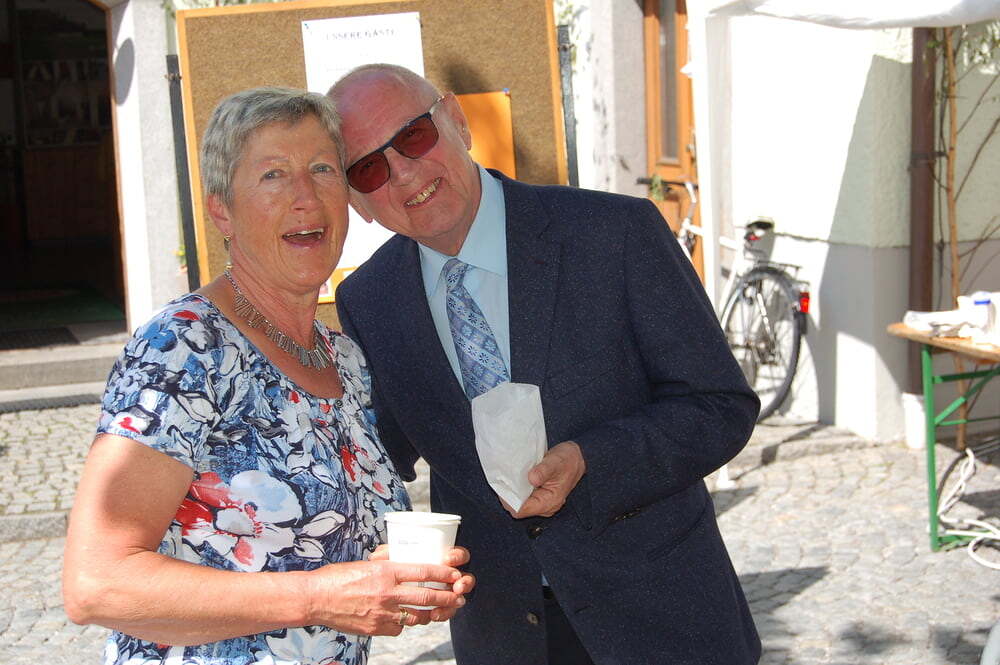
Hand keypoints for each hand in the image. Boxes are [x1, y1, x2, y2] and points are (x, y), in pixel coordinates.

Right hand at [306, 553, 471, 635]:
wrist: (316, 599)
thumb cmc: (338, 577)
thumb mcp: (367, 563)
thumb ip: (387, 562)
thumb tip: (403, 557)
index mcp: (386, 572)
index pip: (423, 572)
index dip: (444, 574)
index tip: (455, 575)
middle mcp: (387, 592)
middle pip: (426, 597)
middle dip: (447, 598)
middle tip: (458, 598)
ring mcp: (382, 613)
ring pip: (417, 616)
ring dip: (431, 614)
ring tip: (440, 612)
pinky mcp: (376, 628)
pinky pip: (399, 627)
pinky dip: (404, 623)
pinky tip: (405, 619)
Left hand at [507, 441, 585, 518]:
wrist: (577, 458)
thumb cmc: (568, 459)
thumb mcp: (556, 461)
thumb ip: (544, 470)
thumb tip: (532, 479)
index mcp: (550, 502)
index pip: (521, 511)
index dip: (509, 501)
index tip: (502, 486)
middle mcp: (546, 506)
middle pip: (518, 509)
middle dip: (508, 497)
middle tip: (502, 480)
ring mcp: (543, 503)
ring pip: (520, 504)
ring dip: (512, 493)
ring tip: (508, 479)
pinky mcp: (540, 497)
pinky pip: (524, 498)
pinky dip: (517, 490)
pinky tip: (514, 479)